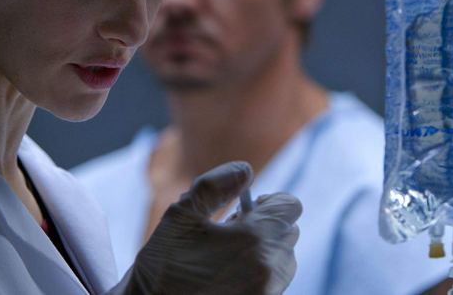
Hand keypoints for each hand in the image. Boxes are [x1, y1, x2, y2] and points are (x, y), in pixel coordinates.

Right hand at [109, 161, 301, 294]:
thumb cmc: (163, 266)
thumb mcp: (181, 214)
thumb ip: (215, 185)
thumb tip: (245, 170)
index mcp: (255, 239)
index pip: (289, 206)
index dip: (269, 201)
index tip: (245, 207)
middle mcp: (270, 269)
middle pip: (289, 233)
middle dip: (266, 225)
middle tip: (232, 229)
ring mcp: (268, 293)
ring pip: (284, 261)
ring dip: (264, 251)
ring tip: (229, 254)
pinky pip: (273, 284)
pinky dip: (259, 274)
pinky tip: (227, 274)